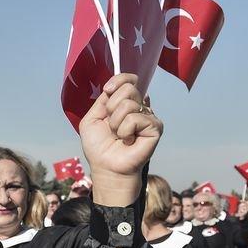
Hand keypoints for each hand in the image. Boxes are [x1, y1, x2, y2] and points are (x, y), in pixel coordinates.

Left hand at [80, 74, 161, 206]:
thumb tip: (116, 86)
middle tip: (111, 125)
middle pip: (128, 88)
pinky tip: (128, 141)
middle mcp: (139, 107)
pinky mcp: (155, 127)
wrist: (106, 167)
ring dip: (116, 122)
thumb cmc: (98, 147)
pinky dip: (125, 130)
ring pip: (129, 104)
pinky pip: (136, 118)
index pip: (128, 80)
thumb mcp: (92, 119)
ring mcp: (148, 117)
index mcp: (124, 103)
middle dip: (112, 107)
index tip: (108, 90)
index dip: (119, 80)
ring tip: (119, 136)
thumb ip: (102, 100)